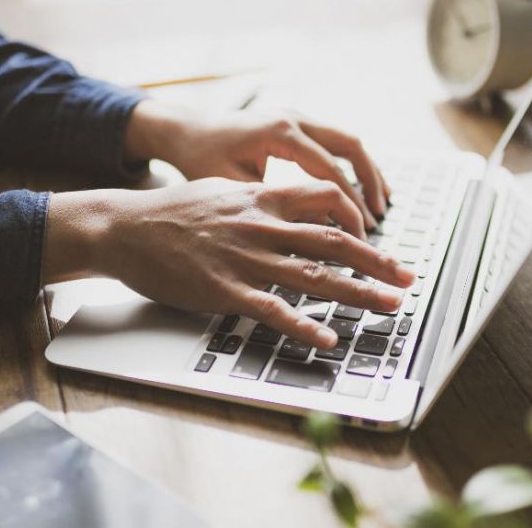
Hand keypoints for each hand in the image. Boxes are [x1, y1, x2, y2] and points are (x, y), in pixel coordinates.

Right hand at [43, 178, 414, 347]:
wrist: (124, 227)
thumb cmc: (171, 212)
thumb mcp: (222, 192)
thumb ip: (260, 201)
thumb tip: (289, 205)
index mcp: (263, 200)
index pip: (328, 201)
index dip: (361, 222)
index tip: (378, 242)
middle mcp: (262, 226)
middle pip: (335, 240)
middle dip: (378, 262)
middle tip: (407, 279)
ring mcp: (245, 259)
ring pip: (314, 275)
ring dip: (358, 293)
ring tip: (390, 307)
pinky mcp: (224, 290)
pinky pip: (273, 310)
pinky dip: (304, 326)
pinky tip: (327, 340)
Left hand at [125, 101, 390, 232]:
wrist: (185, 130)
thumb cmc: (200, 159)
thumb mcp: (228, 187)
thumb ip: (267, 207)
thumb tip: (302, 238)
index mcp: (278, 133)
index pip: (329, 171)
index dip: (348, 206)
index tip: (360, 233)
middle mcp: (292, 118)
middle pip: (350, 147)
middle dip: (370, 183)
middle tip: (378, 217)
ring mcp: (296, 116)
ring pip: (347, 140)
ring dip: (367, 172)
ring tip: (381, 204)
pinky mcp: (296, 122)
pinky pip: (335, 141)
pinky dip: (353, 164)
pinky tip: (362, 187)